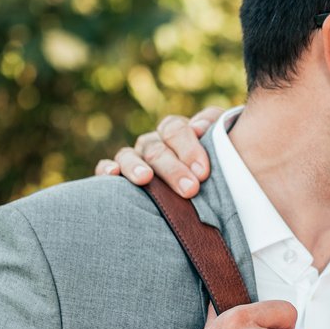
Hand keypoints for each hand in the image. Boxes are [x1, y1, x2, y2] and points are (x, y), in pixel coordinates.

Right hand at [95, 106, 225, 196]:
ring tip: (145, 179)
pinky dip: (106, 169)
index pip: (176, 129)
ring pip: (128, 155)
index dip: (189, 148)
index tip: (203, 172)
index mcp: (175, 133)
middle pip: (156, 148)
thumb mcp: (224, 147)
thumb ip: (217, 129)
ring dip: (135, 166)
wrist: (206, 200)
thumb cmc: (216, 172)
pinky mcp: (117, 176)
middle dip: (173, 169)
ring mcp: (133, 159)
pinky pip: (105, 168)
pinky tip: (112, 175)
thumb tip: (199, 128)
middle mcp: (152, 143)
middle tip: (190, 189)